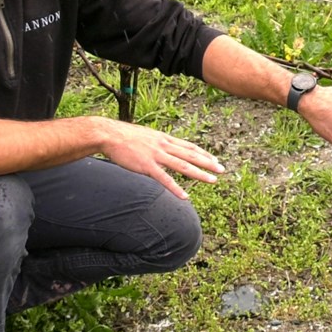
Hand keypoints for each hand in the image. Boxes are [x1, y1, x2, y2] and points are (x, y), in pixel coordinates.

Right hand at [100, 120, 224, 198]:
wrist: (110, 134)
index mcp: (165, 139)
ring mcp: (157, 156)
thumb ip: (158, 143)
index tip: (214, 159)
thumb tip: (166, 149)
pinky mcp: (147, 166)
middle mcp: (165, 146)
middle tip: (222, 170)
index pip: (189, 146)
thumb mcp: (147, 136)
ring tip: (212, 180)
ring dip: (199, 174)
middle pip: (191, 155)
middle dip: (208, 163)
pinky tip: (185, 196)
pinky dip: (176, 188)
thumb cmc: (126, 137)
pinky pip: (164, 179)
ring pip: (183, 166)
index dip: (204, 153)